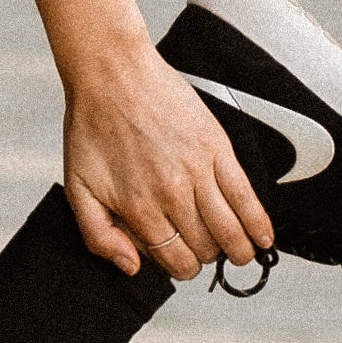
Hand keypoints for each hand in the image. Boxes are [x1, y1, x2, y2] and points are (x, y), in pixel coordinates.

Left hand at [60, 32, 274, 282]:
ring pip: (230, 229)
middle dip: (206, 257)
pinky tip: (264, 236)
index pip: (174, 259)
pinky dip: (259, 222)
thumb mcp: (77, 188)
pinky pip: (246, 195)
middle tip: (204, 251)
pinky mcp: (218, 148)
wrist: (110, 74)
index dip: (180, 268)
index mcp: (138, 207)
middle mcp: (172, 193)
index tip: (181, 262)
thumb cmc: (92, 127)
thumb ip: (98, 236)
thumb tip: (132, 268)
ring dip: (238, 250)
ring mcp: (199, 170)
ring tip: (240, 253)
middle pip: (205, 248)